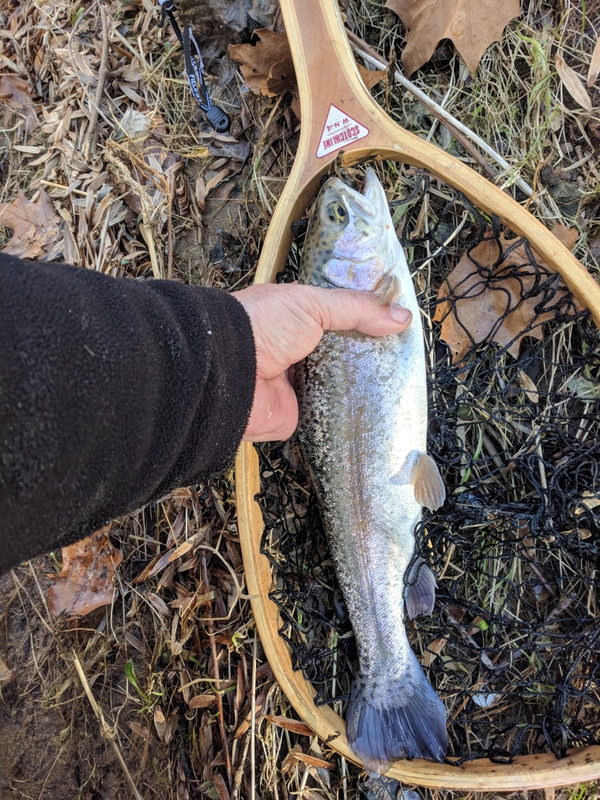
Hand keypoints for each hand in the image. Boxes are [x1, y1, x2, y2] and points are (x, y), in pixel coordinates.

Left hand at [233, 283, 411, 441]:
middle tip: (404, 355)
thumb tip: (402, 317)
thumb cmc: (263, 325)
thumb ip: (356, 308)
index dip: (364, 320)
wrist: (228, 371)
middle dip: (367, 354)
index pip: (336, 319)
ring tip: (399, 381)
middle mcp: (297, 352)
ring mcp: (297, 385)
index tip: (397, 323)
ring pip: (338, 386)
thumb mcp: (312, 304)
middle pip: (341, 354)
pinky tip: (378, 407)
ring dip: (360, 385)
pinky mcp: (298, 415)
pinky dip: (349, 413)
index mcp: (295, 320)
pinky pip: (330, 415)